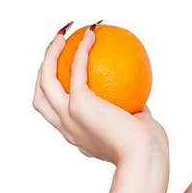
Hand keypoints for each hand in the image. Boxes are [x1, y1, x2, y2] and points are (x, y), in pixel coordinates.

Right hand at [32, 26, 168, 166]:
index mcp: (78, 135)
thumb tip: (136, 93)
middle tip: (59, 48)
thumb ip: (132, 111)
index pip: (56, 112)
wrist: (147, 158)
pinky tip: (93, 34)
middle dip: (43, 68)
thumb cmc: (150, 149)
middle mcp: (67, 128)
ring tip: (64, 34)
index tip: (66, 73)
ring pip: (45, 80)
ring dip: (50, 54)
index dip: (55, 91)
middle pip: (41, 94)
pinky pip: (76, 69)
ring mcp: (69, 117)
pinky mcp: (79, 106)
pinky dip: (81, 49)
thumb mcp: (138, 128)